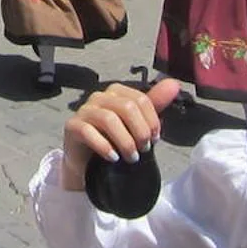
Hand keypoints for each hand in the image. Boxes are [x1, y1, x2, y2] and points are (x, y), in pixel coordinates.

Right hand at [61, 80, 179, 191]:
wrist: (90, 163)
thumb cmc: (115, 140)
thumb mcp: (138, 123)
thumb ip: (155, 104)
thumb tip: (174, 83)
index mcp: (116, 92)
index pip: (140, 99)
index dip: (152, 121)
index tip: (155, 139)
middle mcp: (99, 97)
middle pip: (126, 107)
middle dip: (140, 132)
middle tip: (144, 150)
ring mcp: (84, 110)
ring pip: (109, 119)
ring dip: (125, 142)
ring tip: (132, 158)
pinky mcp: (72, 126)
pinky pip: (88, 132)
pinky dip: (104, 146)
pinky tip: (113, 158)